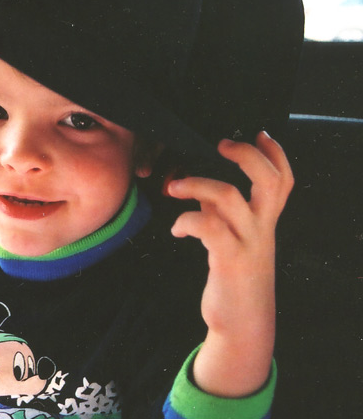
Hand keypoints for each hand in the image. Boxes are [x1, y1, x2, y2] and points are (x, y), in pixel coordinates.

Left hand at [166, 131, 293, 396]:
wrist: (241, 323)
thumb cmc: (234, 274)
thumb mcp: (235, 238)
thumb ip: (223, 211)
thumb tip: (196, 184)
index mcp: (265, 220)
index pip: (283, 180)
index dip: (276, 153)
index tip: (259, 133)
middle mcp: (262, 228)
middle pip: (268, 180)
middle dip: (245, 155)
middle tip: (220, 145)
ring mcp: (247, 243)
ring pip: (229, 197)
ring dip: (196, 184)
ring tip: (173, 187)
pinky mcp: (229, 261)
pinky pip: (208, 227)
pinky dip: (187, 219)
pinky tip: (177, 230)